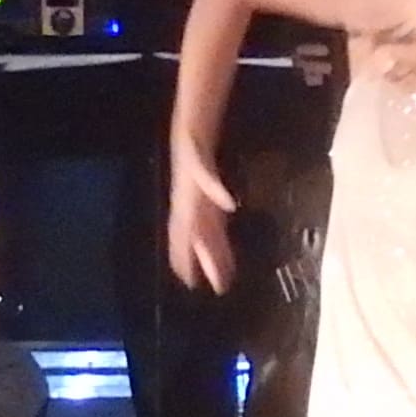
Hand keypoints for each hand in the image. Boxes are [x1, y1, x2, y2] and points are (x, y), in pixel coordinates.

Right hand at [166, 140, 236, 291]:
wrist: (190, 129)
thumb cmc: (192, 144)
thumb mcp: (200, 160)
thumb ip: (212, 183)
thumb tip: (228, 203)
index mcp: (186, 203)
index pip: (186, 236)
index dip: (186, 258)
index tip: (190, 280)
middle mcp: (190, 208)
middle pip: (198, 241)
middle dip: (206, 264)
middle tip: (219, 287)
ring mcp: (199, 205)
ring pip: (206, 236)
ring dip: (214, 256)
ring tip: (224, 278)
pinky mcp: (208, 201)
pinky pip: (213, 226)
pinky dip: (219, 242)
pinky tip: (228, 255)